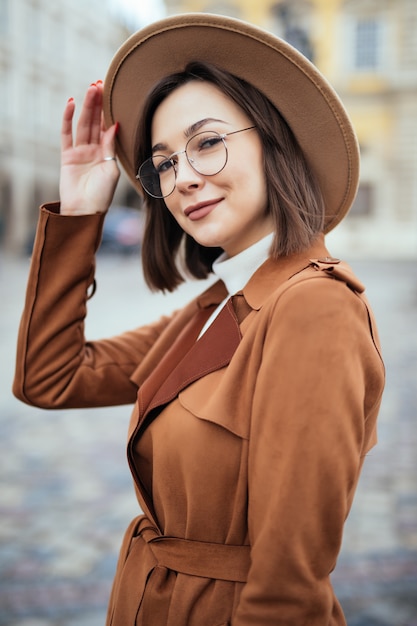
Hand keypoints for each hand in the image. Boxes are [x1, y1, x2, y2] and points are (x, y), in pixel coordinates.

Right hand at [59, 81, 119, 214]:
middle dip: (97, 103)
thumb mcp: (111, 168)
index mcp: (106, 154)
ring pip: (83, 124)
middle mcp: (93, 151)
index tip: (112, 94)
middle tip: (99, 84)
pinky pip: (67, 134)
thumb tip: (114, 125)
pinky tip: (71, 104)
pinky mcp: (67, 156)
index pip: (107, 128)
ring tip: (90, 88)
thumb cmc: (102, 194)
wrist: (86, 211)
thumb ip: (111, 147)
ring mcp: (79, 152)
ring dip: (86, 106)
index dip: (108, 112)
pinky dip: (68, 119)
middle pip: (94, 122)